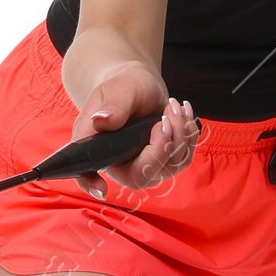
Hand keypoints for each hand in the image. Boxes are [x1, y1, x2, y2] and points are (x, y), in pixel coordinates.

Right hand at [72, 62, 201, 197]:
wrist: (138, 87)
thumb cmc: (120, 89)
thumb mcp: (115, 90)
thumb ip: (112, 105)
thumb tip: (102, 121)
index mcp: (97, 150)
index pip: (87, 176)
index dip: (91, 185)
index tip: (102, 188)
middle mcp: (120, 166)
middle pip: (143, 175)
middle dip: (162, 146)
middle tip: (165, 116)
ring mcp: (146, 168)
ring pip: (170, 166)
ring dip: (179, 134)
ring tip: (173, 107)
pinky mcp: (165, 163)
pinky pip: (184, 157)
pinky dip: (188, 133)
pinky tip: (182, 113)